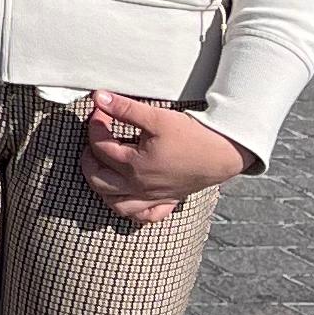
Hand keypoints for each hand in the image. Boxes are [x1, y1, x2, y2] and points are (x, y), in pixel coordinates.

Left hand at [81, 91, 247, 228]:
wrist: (224, 153)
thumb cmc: (192, 136)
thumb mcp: (157, 117)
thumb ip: (125, 109)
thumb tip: (99, 98)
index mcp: (134, 165)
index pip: (101, 146)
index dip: (96, 124)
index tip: (101, 110)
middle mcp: (139, 186)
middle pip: (98, 180)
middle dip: (88, 159)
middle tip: (93, 140)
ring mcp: (152, 197)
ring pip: (116, 204)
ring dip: (102, 188)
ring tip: (101, 168)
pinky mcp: (166, 201)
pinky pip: (143, 216)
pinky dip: (130, 210)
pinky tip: (127, 197)